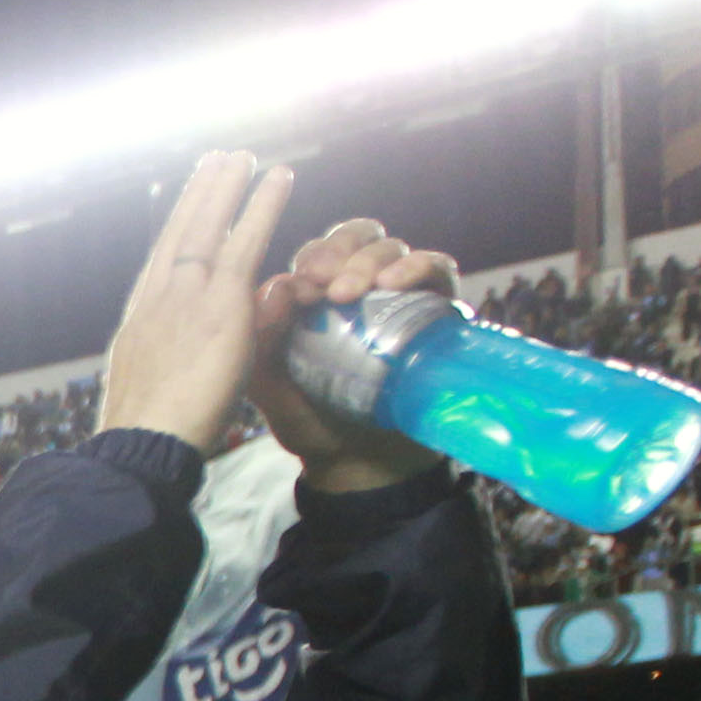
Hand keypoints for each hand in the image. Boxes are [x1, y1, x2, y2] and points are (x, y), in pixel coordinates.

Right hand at [94, 150, 299, 452]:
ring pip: (208, 227)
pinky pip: (246, 242)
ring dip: (227, 187)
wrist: (143, 443)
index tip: (187, 207)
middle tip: (214, 162)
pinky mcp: (220, 301)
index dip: (175, 232)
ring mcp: (186, 296)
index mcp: (142, 322)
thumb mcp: (162, 386)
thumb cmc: (151, 433)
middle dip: (197, 197)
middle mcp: (158, 299)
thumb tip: (209, 339)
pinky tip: (277, 176)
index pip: (161, 265)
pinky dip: (262, 206)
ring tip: (242, 156)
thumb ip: (194, 352)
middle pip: (179, 235)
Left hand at [245, 219, 456, 494]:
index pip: (320, 251)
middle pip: (359, 238)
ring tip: (354, 290)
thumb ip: (261, 337)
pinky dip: (418, 266)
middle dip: (342, 250)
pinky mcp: (437, 310)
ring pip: (393, 249)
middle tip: (327, 279)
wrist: (355, 462)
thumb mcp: (268, 381)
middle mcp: (362, 288)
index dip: (315, 254)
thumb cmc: (308, 418)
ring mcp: (401, 297)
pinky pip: (438, 269)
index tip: (305, 277)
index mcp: (317, 296)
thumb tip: (276, 283)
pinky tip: (396, 283)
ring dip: (372, 261)